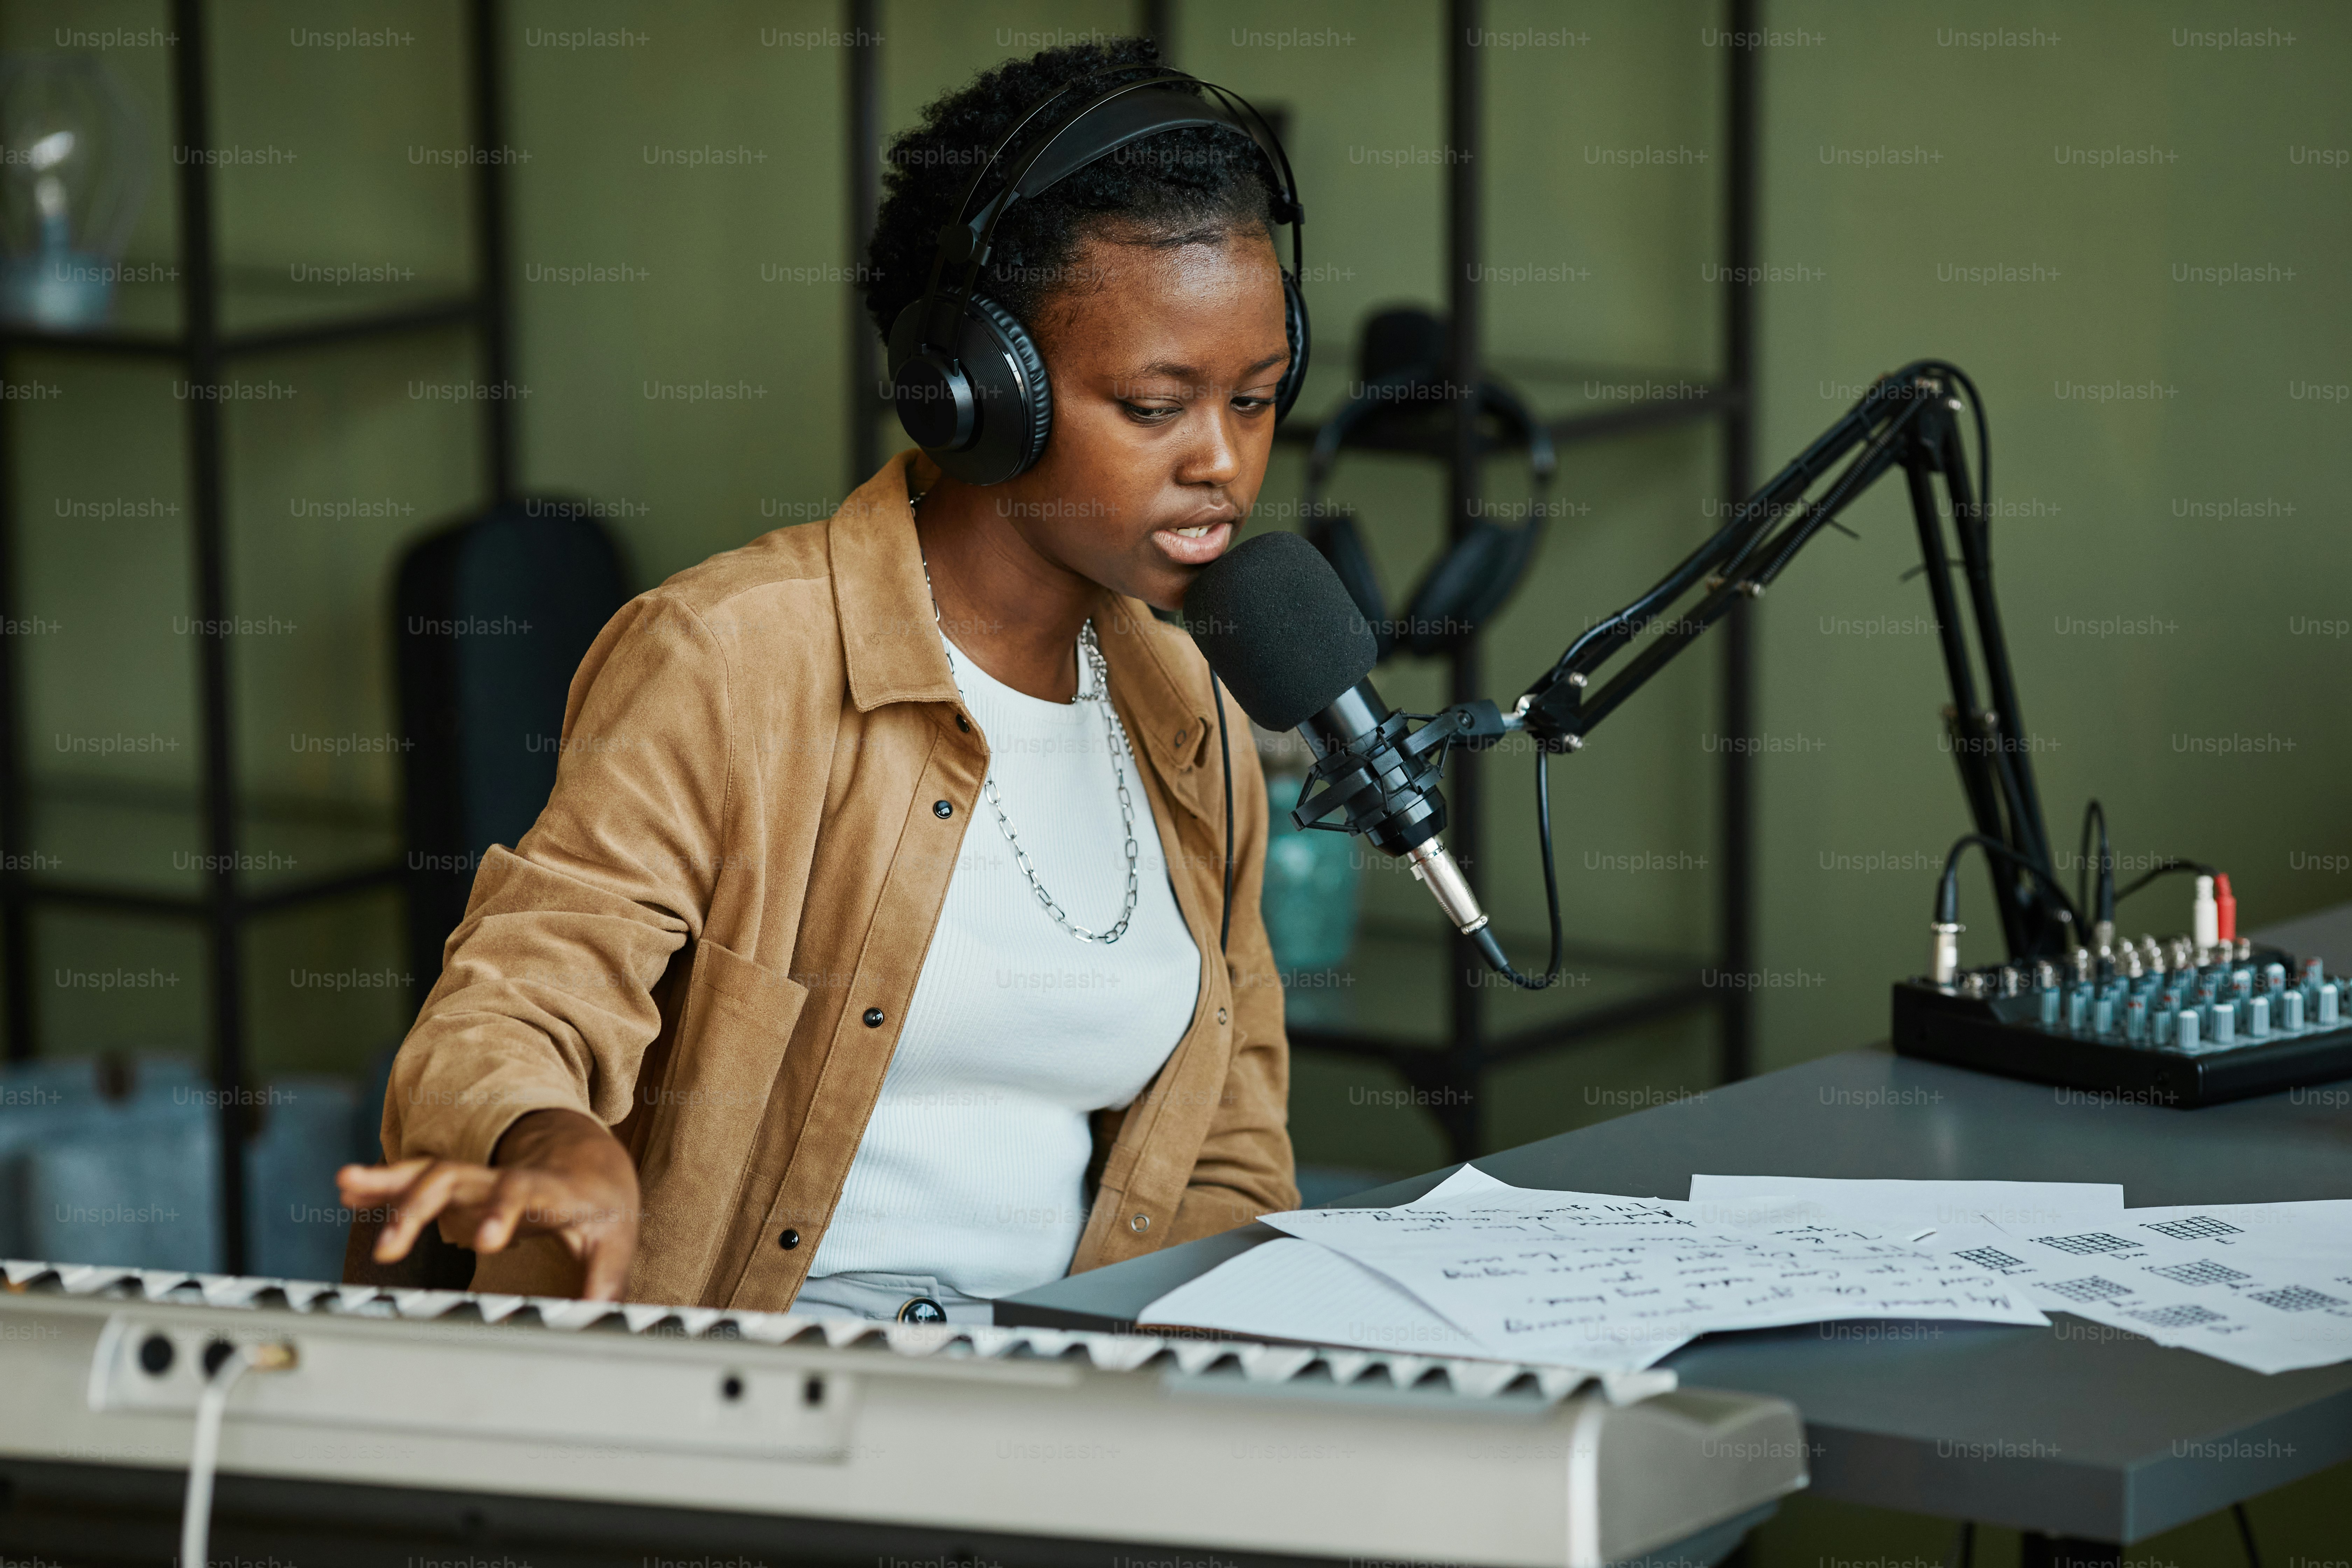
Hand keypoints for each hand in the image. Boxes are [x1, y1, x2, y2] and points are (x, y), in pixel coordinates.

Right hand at [336, 1108, 639, 1299]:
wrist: (593, 1162)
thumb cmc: (601, 1206)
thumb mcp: (615, 1239)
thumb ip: (605, 1278)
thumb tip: (595, 1318)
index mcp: (546, 1190)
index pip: (520, 1192)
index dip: (502, 1210)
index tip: (486, 1239)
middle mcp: (503, 1177)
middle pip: (457, 1180)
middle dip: (419, 1207)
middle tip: (387, 1248)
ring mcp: (478, 1178)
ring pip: (428, 1173)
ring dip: (388, 1181)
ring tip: (345, 1183)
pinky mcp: (460, 1186)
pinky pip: (416, 1179)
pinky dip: (384, 1183)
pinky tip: (349, 1188)